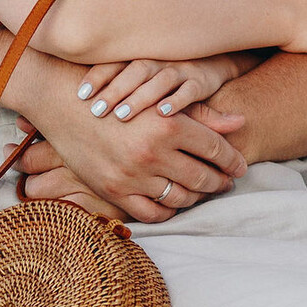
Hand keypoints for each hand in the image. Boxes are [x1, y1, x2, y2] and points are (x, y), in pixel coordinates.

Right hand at [15, 78, 248, 222]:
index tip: (240, 167)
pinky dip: (168, 211)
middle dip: (220, 181)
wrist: (65, 103)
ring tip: (202, 192)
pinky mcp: (113, 190)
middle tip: (226, 182)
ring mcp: (132, 175)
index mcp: (168, 126)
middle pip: (202, 177)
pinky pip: (151, 213)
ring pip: (180, 198)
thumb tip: (241, 122)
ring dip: (197, 197)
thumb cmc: (117, 94)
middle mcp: (152, 153)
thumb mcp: (159, 99)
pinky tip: (174, 203)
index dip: (233, 160)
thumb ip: (202, 114)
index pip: (216, 150)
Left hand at [76, 53, 242, 122]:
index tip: (81, 94)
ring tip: (122, 115)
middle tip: (97, 110)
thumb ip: (117, 78)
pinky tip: (163, 113)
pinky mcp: (201, 82)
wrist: (212, 62)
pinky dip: (177, 101)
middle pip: (134, 71)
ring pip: (159, 81)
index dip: (98, 76)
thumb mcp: (143, 71)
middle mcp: (158, 60)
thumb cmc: (165, 72)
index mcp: (140, 55)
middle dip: (115, 90)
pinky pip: (190, 91)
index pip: (116, 62)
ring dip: (140, 97)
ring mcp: (181, 70)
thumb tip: (78, 96)